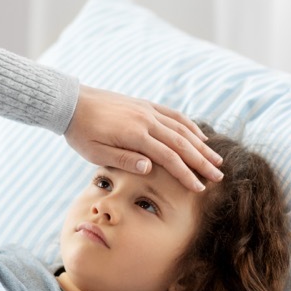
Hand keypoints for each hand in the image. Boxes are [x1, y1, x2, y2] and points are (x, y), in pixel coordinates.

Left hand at [64, 85, 223, 192]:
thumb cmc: (81, 132)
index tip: (200, 188)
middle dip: (202, 161)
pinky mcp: (145, 105)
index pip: (169, 157)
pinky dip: (190, 125)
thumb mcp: (96, 152)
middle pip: (182, 143)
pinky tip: (200, 135)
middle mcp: (146, 120)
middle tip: (219, 176)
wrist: (71, 102)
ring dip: (201, 144)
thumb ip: (124, 160)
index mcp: (135, 135)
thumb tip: (150, 168)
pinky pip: (173, 115)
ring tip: (216, 159)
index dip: (186, 174)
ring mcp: (147, 110)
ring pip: (182, 128)